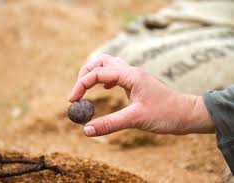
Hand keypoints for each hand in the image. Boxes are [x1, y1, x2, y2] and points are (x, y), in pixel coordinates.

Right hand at [69, 54, 214, 136]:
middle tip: (78, 91)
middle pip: (101, 61)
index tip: (72, 101)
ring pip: (108, 65)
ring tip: (86, 88)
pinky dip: (105, 79)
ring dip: (94, 74)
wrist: (187, 114)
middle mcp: (131, 71)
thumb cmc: (166, 114)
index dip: (81, 85)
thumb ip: (110, 124)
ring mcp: (134, 76)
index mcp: (130, 75)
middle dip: (85, 73)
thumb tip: (86, 130)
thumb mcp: (135, 119)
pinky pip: (116, 74)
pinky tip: (104, 89)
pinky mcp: (136, 83)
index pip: (97, 73)